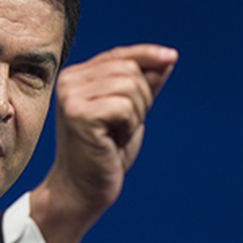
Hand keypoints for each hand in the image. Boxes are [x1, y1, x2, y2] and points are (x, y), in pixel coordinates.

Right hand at [31, 44, 177, 242]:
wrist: (84, 188)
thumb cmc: (106, 152)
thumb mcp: (130, 112)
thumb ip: (144, 85)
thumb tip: (167, 57)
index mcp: (77, 76)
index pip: (120, 54)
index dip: (148, 54)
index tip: (173, 56)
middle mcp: (69, 81)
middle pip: (130, 69)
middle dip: (143, 98)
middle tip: (125, 126)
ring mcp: (71, 96)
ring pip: (130, 87)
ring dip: (136, 114)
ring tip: (118, 133)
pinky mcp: (79, 114)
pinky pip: (125, 107)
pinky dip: (129, 125)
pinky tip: (113, 139)